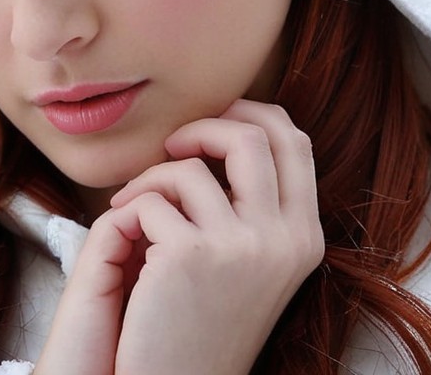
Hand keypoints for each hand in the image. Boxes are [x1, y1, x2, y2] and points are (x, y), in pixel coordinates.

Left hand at [34, 100, 323, 374]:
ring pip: (191, 166)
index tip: (213, 121)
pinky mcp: (189, 255)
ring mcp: (240, 246)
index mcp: (305, 237)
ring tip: (134, 208)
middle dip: (203, 127)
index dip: (250, 114)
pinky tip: (124, 238)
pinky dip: (129, 210)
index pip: (293, 141)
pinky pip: (150, 200)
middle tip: (171, 147)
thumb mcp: (252, 260)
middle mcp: (284, 239)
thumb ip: (254, 205)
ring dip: (151, 179)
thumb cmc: (203, 316)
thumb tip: (228, 127)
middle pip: (253, 134)